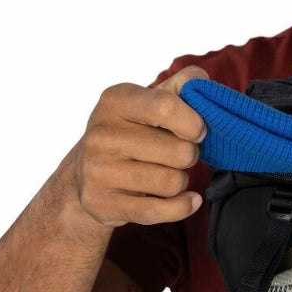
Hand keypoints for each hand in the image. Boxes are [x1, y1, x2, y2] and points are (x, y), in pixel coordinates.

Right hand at [73, 66, 208, 226]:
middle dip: (190, 156)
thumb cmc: (134, 132)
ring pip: (173, 182)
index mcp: (115, 101)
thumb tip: (202, 79)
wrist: (88, 173)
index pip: (165, 107)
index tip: (198, 131)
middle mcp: (100, 134)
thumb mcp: (152, 102)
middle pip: (179, 152)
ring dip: (181, 181)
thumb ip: (183, 87)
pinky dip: (183, 207)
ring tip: (166, 173)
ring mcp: (97, 171)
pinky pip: (162, 212)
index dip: (194, 123)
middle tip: (178, 155)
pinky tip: (187, 199)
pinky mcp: (103, 204)